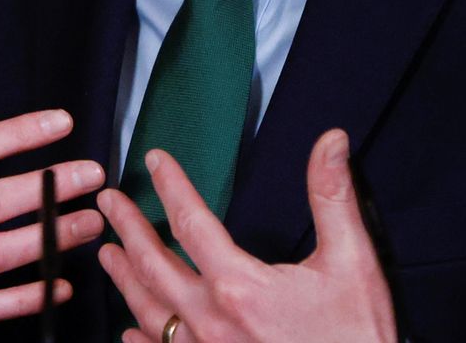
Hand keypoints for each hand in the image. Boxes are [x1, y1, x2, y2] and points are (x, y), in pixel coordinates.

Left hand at [96, 130, 396, 342]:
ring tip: (108, 254)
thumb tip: (331, 142)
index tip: (154, 161)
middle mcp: (212, 322)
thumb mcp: (352, 262)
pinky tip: (131, 329)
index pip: (191, 222)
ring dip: (125, 279)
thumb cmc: (357, 337)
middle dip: (127, 229)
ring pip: (150, 312)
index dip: (170, 186)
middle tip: (108, 203)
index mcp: (240, 287)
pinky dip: (140, 339)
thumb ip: (333, 197)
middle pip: (154, 266)